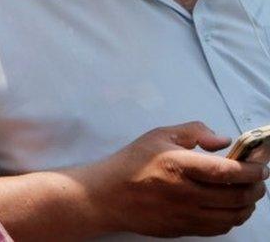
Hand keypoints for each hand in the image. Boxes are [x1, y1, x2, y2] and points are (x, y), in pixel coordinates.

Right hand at [86, 122, 267, 236]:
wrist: (106, 196)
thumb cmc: (131, 163)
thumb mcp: (159, 135)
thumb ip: (194, 131)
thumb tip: (223, 140)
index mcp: (178, 165)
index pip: (228, 171)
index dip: (252, 170)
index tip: (261, 166)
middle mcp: (184, 193)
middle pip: (236, 196)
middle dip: (255, 188)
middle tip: (258, 180)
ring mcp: (184, 215)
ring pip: (231, 216)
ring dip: (247, 206)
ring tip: (248, 195)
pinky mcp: (182, 229)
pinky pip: (217, 228)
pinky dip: (231, 219)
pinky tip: (229, 209)